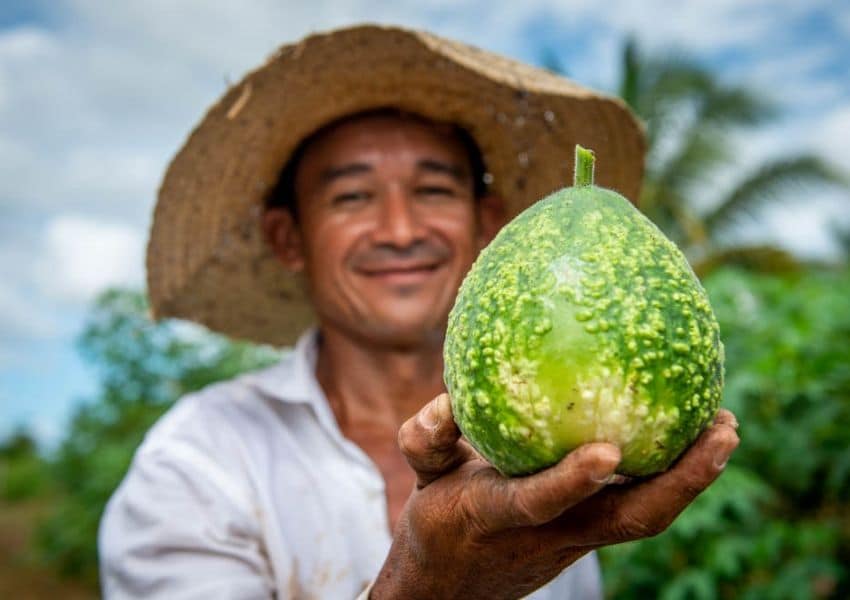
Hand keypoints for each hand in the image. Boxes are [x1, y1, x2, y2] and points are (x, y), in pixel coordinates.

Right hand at [370, 393, 738, 598]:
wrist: (453, 588)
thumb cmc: (439, 522)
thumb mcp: (423, 477)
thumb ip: (426, 438)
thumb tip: (449, 400)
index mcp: (501, 516)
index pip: (539, 504)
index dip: (571, 482)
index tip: (609, 451)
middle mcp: (553, 534)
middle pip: (630, 521)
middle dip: (682, 482)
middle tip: (724, 428)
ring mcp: (579, 539)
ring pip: (647, 518)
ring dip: (691, 479)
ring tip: (724, 428)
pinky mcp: (591, 534)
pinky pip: (638, 505)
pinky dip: (671, 475)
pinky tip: (688, 436)